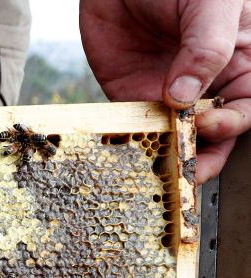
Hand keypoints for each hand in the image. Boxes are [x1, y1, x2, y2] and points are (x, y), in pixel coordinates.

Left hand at [80, 0, 250, 182]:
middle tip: (187, 168)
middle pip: (213, 134)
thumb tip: (186, 96)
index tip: (206, 122)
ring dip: (168, 156)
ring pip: (174, 137)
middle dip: (202, 155)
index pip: (246, 107)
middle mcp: (206, 84)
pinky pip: (135, 127)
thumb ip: (207, 48)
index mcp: (240, 61)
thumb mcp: (211, 5)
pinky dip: (133, 143)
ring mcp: (167, 93)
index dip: (230, 123)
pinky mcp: (130, 95)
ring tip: (160, 170)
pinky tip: (129, 153)